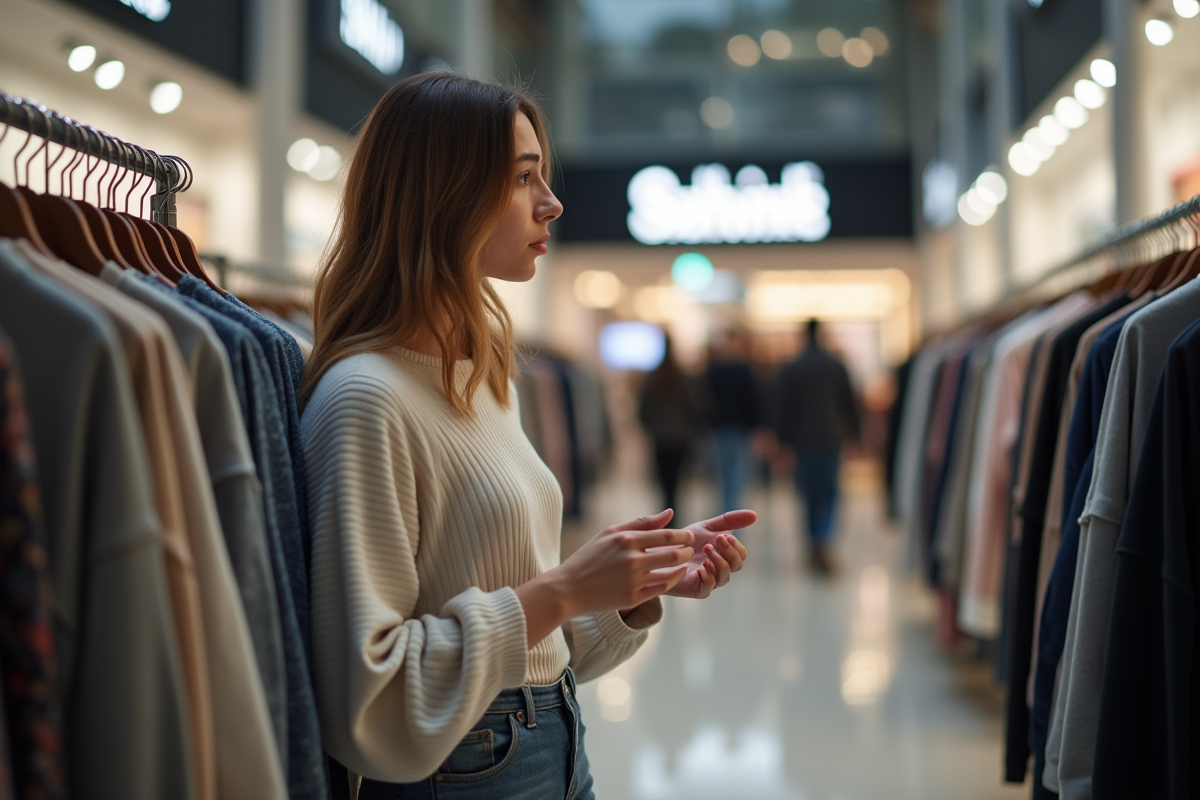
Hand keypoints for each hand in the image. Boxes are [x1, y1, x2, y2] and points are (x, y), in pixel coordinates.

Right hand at [553, 510, 693, 616]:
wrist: (569, 588)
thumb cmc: (590, 556)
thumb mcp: (610, 533)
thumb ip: (642, 522)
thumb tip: (670, 513)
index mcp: (626, 540)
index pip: (666, 536)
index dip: (683, 536)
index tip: (690, 537)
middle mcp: (632, 560)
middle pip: (672, 555)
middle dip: (686, 552)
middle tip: (690, 550)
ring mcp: (633, 581)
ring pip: (670, 574)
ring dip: (681, 567)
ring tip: (684, 562)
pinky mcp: (633, 598)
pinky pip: (661, 589)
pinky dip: (672, 581)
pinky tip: (674, 575)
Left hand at [659, 509, 751, 598]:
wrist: (659, 550)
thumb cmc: (684, 540)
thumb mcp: (707, 526)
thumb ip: (730, 521)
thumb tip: (755, 514)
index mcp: (724, 555)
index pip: (741, 554)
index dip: (736, 546)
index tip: (724, 536)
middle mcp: (720, 569)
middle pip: (737, 565)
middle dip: (729, 552)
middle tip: (715, 540)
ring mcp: (710, 580)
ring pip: (725, 576)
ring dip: (719, 561)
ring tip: (706, 549)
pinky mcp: (696, 589)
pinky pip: (709, 588)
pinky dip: (709, 577)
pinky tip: (701, 566)